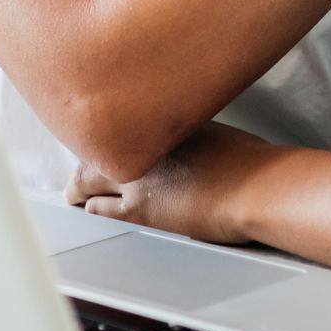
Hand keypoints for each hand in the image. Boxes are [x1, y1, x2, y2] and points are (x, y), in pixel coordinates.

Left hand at [66, 122, 273, 242]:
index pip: (121, 124)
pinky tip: (86, 210)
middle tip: (76, 166)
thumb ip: (192, 135)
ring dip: (79, 184)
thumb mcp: (218, 133)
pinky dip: (91, 208)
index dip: (105, 133)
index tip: (100, 136)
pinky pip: (101, 209)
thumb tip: (188, 146)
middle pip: (98, 146)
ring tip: (73, 191)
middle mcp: (148, 143)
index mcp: (167, 121)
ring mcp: (141, 175)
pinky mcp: (141, 209)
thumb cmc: (252, 162)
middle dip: (83, 156)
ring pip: (89, 177)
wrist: (257, 187)